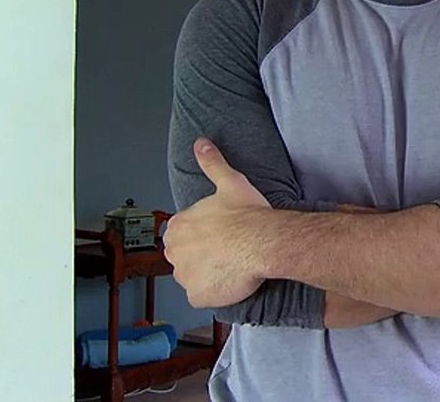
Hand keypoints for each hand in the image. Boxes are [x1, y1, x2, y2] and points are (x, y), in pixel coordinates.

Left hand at [163, 138, 271, 307]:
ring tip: (230, 266)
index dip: (201, 236)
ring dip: (207, 275)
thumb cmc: (248, 215)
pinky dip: (213, 293)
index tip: (217, 236)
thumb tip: (202, 143)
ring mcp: (185, 276)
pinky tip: (229, 282)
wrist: (264, 241)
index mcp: (179, 226)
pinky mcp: (198, 296)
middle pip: (184, 257)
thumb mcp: (230, 182)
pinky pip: (202, 297)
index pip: (182, 234)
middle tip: (225, 252)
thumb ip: (212, 163)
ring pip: (192, 278)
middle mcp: (175, 252)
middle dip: (201, 256)